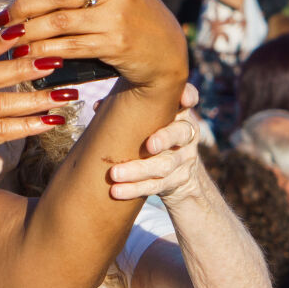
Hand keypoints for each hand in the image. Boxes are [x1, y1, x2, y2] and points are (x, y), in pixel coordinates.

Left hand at [0, 0, 189, 95]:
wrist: (167, 53)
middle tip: (3, 17)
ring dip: (28, 32)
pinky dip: (44, 51)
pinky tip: (28, 54)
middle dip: (23, 6)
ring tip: (9, 37)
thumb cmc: (139, 13)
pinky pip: (68, 47)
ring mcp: (117, 17)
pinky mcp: (114, 44)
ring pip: (58, 22)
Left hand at [106, 84, 204, 201]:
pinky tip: (117, 191)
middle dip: (165, 139)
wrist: (178, 175)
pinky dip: (134, 189)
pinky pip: (155, 186)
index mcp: (180, 115)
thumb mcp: (154, 122)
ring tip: (115, 174)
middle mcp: (187, 136)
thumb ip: (132, 110)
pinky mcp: (177, 181)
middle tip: (149, 145)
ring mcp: (184, 160)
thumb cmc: (156, 137)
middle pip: (180, 134)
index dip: (189, 96)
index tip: (183, 99)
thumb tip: (98, 106)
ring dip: (137, 170)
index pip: (189, 99)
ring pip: (164, 166)